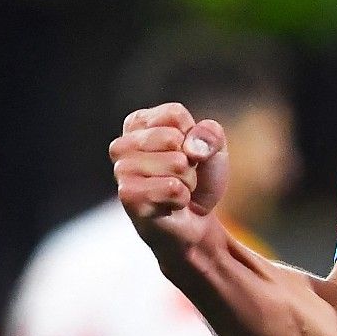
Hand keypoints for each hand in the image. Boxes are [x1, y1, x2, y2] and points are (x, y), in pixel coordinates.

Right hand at [110, 103, 228, 255]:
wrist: (194, 221)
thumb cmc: (199, 179)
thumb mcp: (214, 149)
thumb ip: (210, 135)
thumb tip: (192, 147)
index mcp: (138, 123)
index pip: (174, 114)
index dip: (193, 135)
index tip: (187, 152)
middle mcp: (122, 144)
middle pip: (174, 138)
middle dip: (190, 162)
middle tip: (181, 176)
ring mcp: (121, 171)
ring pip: (176, 163)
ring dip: (187, 181)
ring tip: (175, 190)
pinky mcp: (127, 195)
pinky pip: (172, 188)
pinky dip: (182, 198)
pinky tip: (169, 204)